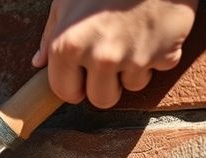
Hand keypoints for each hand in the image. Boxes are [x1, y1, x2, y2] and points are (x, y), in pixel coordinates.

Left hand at [32, 0, 198, 108]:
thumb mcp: (67, 0)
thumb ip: (51, 35)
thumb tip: (39, 63)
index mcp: (69, 45)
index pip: (66, 93)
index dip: (74, 85)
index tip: (81, 75)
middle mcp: (101, 56)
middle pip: (102, 100)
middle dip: (105, 84)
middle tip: (110, 59)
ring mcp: (135, 58)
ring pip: (132, 86)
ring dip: (133, 68)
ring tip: (132, 36)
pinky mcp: (166, 54)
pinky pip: (159, 68)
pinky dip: (158, 53)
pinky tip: (152, 30)